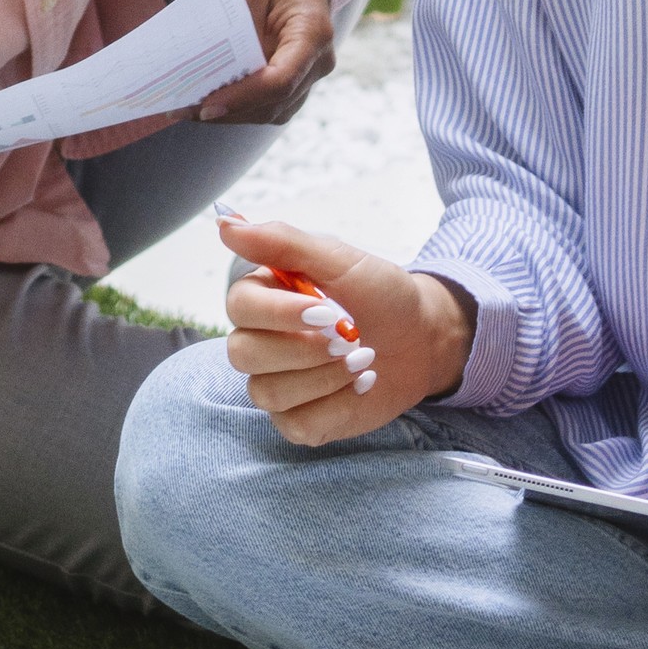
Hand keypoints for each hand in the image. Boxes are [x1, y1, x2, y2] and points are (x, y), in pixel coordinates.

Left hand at [199, 0, 335, 125]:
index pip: (280, 80)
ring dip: (232, 114)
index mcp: (313, 32)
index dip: (242, 97)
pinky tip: (209, 101)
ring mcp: (312, 73)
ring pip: (272, 111)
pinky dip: (241, 106)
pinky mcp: (298, 79)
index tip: (205, 104)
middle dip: (228, 110)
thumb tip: (205, 70)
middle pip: (274, 102)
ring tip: (188, 109)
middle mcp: (319, 60)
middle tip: (182, 109)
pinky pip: (270, 104)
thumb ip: (234, 28)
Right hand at [218, 209, 474, 445]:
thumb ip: (281, 241)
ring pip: (267, 393)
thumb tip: (224, 223)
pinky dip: (336, 406)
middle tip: (349, 338)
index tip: (327, 311)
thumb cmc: (380, 294)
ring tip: (362, 359)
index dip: (280, 313)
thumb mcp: (338, 259)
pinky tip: (360, 386)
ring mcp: (277, 382)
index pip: (239, 307)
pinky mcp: (299, 418)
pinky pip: (297, 425)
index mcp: (263, 295)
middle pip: (243, 353)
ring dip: (323, 377)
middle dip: (304, 350)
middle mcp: (260, 339)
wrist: (422, 338)